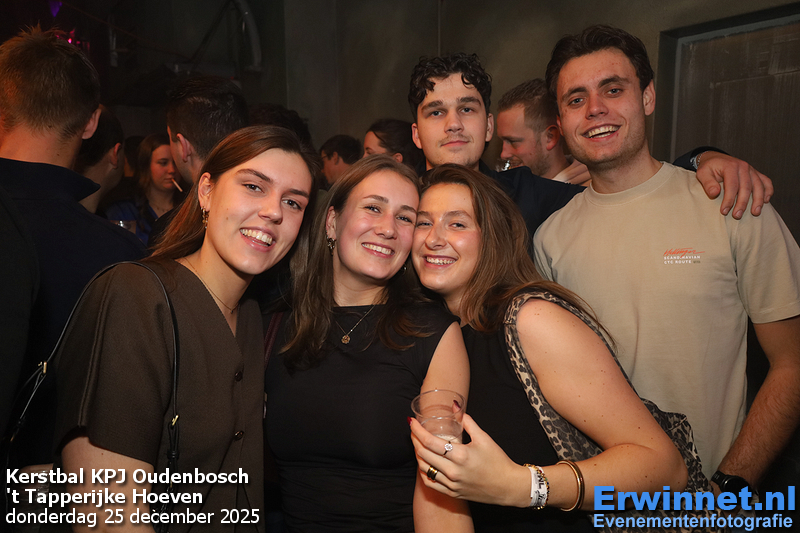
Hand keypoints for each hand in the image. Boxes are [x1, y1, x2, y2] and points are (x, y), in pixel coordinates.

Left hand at [409, 414, 530, 506]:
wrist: (508, 486)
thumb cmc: (498, 461)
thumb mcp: (484, 438)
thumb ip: (467, 421)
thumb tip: (455, 405)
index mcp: (460, 456)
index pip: (430, 442)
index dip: (417, 430)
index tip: (411, 422)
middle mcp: (453, 472)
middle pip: (423, 454)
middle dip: (414, 440)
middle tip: (413, 430)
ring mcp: (452, 484)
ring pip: (425, 469)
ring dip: (418, 455)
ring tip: (417, 444)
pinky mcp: (453, 493)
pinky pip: (431, 483)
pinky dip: (425, 472)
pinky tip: (425, 463)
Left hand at [695, 152, 772, 218]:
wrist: (716, 159)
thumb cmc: (709, 168)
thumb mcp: (702, 173)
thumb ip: (708, 183)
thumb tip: (714, 194)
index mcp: (730, 166)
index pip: (732, 185)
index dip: (729, 200)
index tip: (724, 211)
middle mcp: (743, 167)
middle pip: (746, 187)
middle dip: (742, 203)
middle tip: (737, 216)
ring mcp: (751, 169)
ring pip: (759, 185)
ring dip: (758, 200)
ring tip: (755, 213)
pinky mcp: (755, 173)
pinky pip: (766, 181)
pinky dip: (768, 190)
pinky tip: (766, 201)